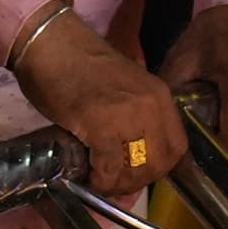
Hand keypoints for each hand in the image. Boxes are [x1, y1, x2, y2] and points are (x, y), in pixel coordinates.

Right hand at [15, 9, 185, 199]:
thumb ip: (131, 124)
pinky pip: (108, 167)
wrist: (51, 43)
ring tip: (100, 182)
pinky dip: (99, 180)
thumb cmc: (78, 65)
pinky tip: (88, 177)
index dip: (158, 169)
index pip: (177, 148)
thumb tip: (129, 171)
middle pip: (159, 164)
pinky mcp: (101, 124)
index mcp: (160, 96)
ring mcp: (128, 115)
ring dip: (118, 185)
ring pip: (136, 170)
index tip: (135, 175)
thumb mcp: (120, 91)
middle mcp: (151, 105)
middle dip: (137, 182)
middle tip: (114, 184)